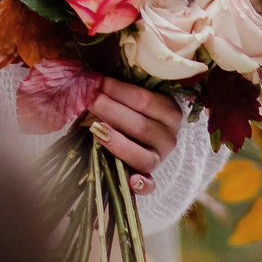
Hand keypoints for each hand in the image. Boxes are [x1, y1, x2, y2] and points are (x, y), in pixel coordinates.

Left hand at [85, 78, 182, 193]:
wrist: (142, 137)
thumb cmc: (133, 111)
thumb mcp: (134, 98)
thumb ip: (123, 89)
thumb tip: (96, 75)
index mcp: (171, 112)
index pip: (145, 100)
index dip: (119, 90)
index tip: (97, 82)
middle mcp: (169, 137)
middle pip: (140, 126)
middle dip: (112, 111)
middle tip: (90, 100)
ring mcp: (160, 159)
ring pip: (142, 155)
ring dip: (118, 142)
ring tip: (95, 129)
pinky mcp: (151, 179)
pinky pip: (150, 185)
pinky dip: (143, 185)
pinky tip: (132, 180)